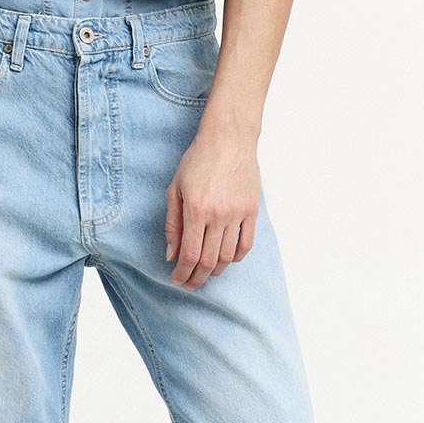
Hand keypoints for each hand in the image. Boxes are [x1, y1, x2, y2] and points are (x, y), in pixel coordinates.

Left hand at [165, 128, 260, 288]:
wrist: (228, 139)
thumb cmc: (198, 160)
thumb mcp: (175, 189)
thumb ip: (172, 224)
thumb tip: (171, 255)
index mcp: (196, 210)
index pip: (189, 255)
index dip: (182, 273)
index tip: (177, 280)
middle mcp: (218, 216)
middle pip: (208, 261)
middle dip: (196, 278)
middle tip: (189, 284)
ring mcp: (238, 214)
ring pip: (227, 257)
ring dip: (215, 271)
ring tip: (205, 273)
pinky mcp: (252, 211)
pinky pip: (246, 244)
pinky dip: (236, 258)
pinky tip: (226, 260)